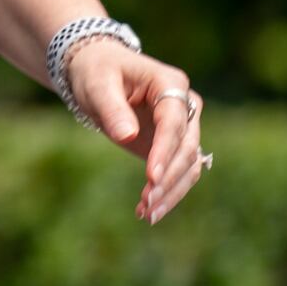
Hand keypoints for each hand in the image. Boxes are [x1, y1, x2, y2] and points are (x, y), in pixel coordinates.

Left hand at [67, 42, 208, 224]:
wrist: (98, 72)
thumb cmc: (97, 72)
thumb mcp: (97, 84)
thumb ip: (112, 108)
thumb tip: (127, 135)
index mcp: (171, 83)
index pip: (174, 122)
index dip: (165, 151)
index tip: (152, 178)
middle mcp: (186, 106)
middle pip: (187, 148)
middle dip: (168, 178)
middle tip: (147, 204)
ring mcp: (183, 127)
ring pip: (189, 165)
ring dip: (171, 192)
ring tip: (147, 214)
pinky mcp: (173, 145)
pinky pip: (178, 172)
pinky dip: (166, 192)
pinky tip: (147, 211)